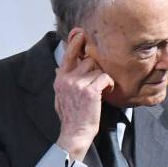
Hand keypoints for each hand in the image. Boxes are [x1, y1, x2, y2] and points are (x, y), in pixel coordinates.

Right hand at [53, 30, 113, 160]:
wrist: (75, 132)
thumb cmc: (72, 116)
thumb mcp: (60, 96)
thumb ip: (62, 80)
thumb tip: (58, 68)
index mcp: (60, 78)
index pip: (67, 55)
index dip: (74, 43)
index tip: (80, 33)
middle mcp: (66, 78)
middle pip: (88, 60)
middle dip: (97, 69)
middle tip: (99, 81)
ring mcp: (77, 83)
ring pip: (98, 69)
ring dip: (103, 78)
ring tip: (102, 90)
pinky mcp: (90, 90)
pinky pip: (105, 77)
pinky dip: (109, 84)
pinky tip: (106, 92)